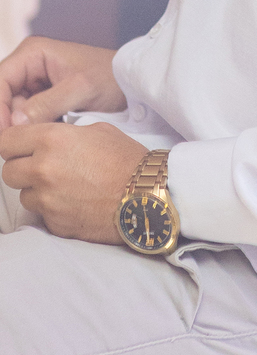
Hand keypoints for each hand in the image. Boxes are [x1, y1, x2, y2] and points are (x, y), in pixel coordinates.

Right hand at [0, 36, 123, 131]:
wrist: (131, 83)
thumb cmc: (112, 76)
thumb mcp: (80, 89)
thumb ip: (47, 104)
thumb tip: (15, 122)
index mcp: (34, 52)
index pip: (0, 81)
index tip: (3, 132)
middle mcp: (30, 65)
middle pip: (3, 97)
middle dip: (7, 120)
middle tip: (12, 144)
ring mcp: (35, 82)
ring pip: (12, 110)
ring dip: (21, 126)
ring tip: (37, 139)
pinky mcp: (42, 98)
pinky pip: (26, 116)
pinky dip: (32, 128)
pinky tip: (46, 135)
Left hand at [0, 120, 144, 241]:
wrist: (145, 196)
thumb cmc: (126, 159)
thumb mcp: (97, 130)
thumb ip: (63, 135)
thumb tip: (45, 143)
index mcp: (52, 140)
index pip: (6, 141)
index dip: (13, 144)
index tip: (20, 147)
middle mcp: (42, 170)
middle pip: (8, 171)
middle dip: (22, 168)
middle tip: (43, 167)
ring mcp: (46, 200)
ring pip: (23, 195)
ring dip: (36, 191)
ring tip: (64, 186)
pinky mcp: (53, 224)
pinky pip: (41, 215)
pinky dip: (52, 209)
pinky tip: (75, 202)